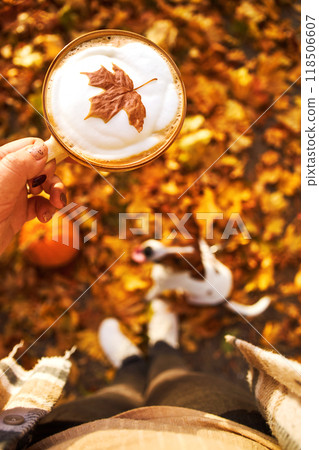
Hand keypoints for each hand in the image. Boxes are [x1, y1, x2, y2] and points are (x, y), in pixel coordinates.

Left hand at [0, 137, 66, 254]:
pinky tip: (44, 217)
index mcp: (1, 160)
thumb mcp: (1, 183)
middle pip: (42, 166)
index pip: (31, 147)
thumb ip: (21, 163)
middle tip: (55, 191)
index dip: (45, 157)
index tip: (49, 173)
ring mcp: (14, 193)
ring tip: (58, 204)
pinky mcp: (19, 211)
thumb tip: (44, 149)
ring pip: (44, 185)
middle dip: (52, 178)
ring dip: (55, 193)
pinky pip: (41, 204)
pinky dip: (47, 209)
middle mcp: (8, 174)